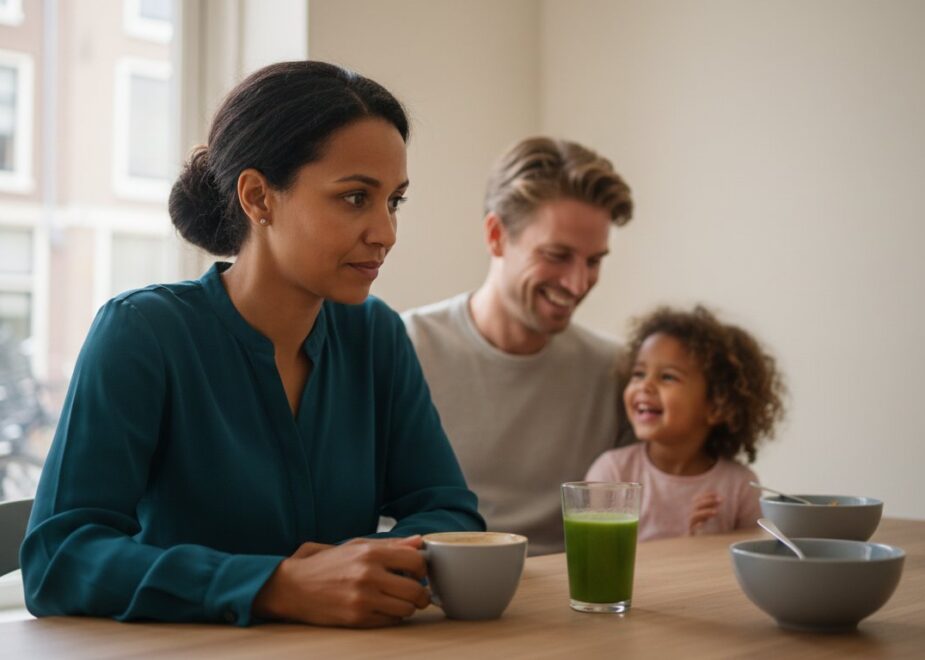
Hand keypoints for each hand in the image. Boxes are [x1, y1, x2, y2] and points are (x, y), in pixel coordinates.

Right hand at [252, 535, 428, 627]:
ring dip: (407, 606)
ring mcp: (363, 599)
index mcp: (370, 553)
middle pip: (416, 590)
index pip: (416, 561)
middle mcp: (368, 575)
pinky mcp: (357, 618)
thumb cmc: (327, 564)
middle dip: (421, 593)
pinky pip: (391, 621)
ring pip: (407, 609)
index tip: (417, 572)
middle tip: (417, 592)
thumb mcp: (356, 545)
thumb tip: (418, 542)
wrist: (293, 587)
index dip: (422, 568)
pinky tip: (382, 608)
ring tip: (398, 600)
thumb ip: (390, 545)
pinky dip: (392, 616)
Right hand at [688, 492, 722, 534]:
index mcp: (692, 507)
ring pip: (695, 515)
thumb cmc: (698, 522)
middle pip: (698, 505)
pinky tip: (702, 524)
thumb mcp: (704, 514)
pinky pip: (692, 527)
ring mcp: (689, 521)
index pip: (698, 498)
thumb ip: (709, 507)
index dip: (707, 495)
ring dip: (706, 512)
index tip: (717, 495)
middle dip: (709, 501)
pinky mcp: (690, 530)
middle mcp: (690, 512)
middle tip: (721, 501)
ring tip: (716, 512)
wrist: (689, 535)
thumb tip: (719, 499)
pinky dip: (697, 525)